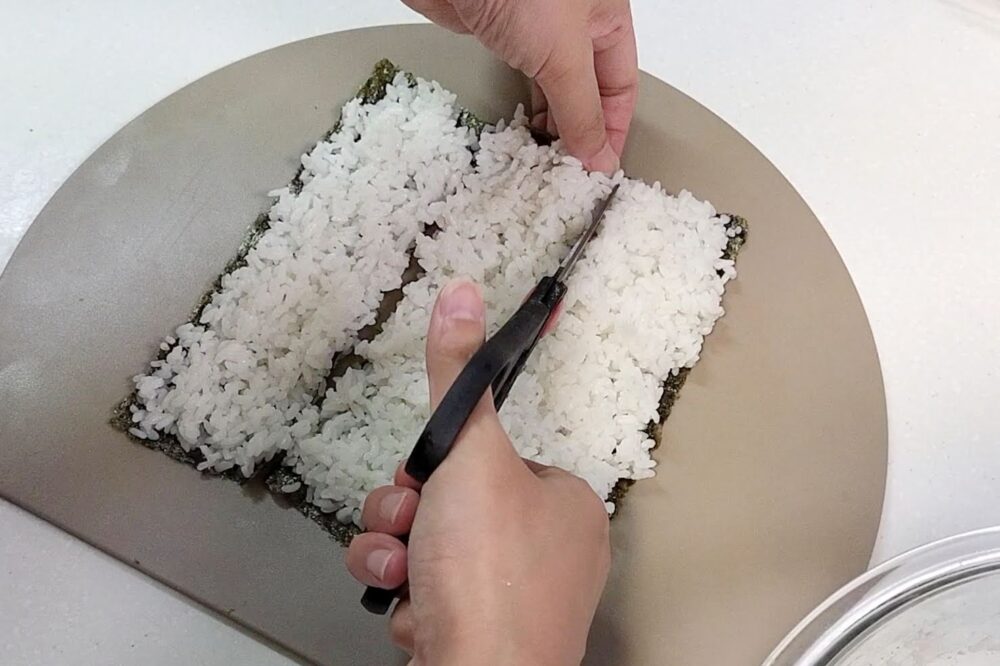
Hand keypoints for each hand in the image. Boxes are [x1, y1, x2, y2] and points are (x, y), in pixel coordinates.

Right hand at [346, 279, 610, 664]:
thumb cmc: (490, 573)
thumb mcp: (470, 454)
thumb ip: (457, 376)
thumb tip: (462, 291)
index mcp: (563, 502)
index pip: (485, 459)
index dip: (442, 466)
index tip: (426, 480)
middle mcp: (547, 551)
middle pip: (447, 502)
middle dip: (407, 516)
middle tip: (411, 529)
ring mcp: (513, 598)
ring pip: (425, 548)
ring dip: (397, 557)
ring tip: (406, 576)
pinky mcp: (478, 635)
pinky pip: (425, 594)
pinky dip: (409, 600)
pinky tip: (419, 617)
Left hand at [404, 0, 637, 172]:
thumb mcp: (564, 55)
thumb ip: (582, 109)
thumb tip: (598, 155)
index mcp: (607, 18)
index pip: (620, 86)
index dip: (613, 130)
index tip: (599, 170)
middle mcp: (574, 25)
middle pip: (587, 90)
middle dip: (580, 132)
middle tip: (569, 172)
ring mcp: (534, 29)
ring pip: (552, 88)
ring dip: (550, 125)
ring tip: (546, 161)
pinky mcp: (497, 33)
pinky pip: (519, 81)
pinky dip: (521, 110)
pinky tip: (521, 133)